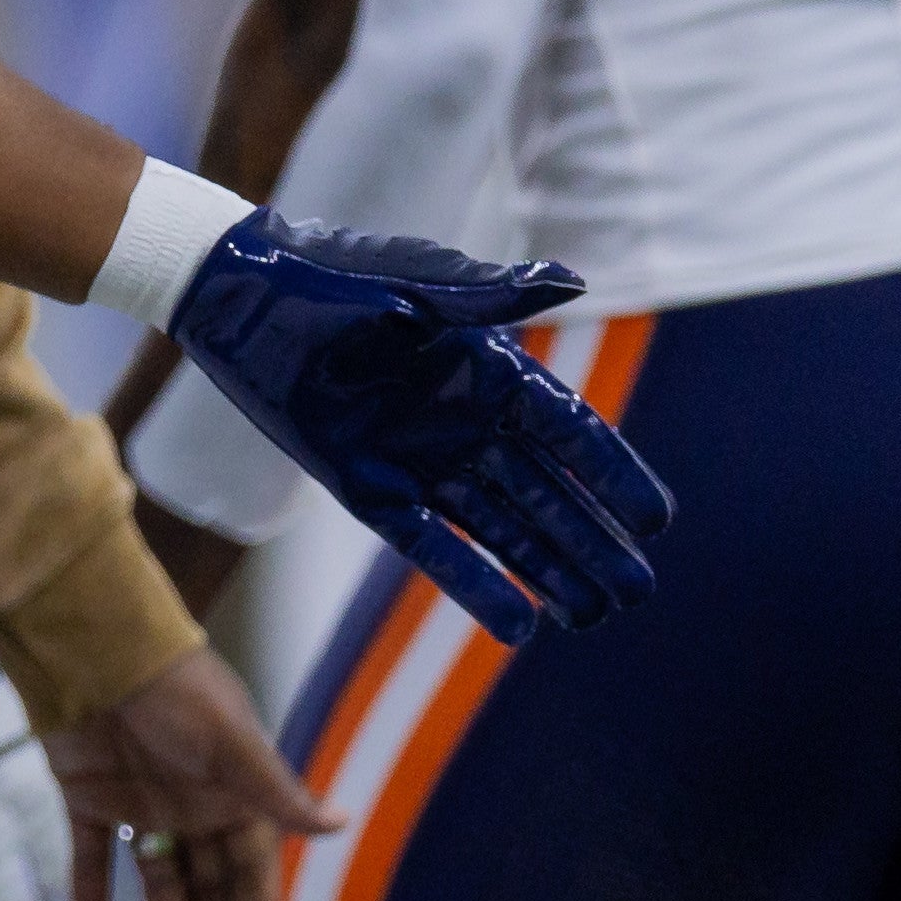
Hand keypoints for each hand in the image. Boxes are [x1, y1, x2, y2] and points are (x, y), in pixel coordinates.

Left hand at [36, 645, 331, 900]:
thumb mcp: (232, 745)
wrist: (95, 649)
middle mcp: (189, 802)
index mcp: (230, 791)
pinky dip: (92, 892)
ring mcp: (138, 800)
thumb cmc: (176, 693)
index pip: (251, 864)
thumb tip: (342, 824)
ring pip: (159, 876)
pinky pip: (93, 854)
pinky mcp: (88, 796)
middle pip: (208, 880)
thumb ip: (278, 793)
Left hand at [169, 209, 671, 644]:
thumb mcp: (418, 285)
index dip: (613, 474)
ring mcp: (420, 461)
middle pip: (544, 493)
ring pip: (501, 528)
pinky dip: (475, 584)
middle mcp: (464, 423)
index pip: (569, 431)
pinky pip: (434, 547)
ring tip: (597, 617)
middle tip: (639, 591)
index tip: (657, 520)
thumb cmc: (334, 276)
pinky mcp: (371, 491)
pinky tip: (520, 624)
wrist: (243, 296)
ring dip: (549, 570)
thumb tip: (573, 278)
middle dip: (593, 541)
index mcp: (489, 370)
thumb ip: (492, 296)